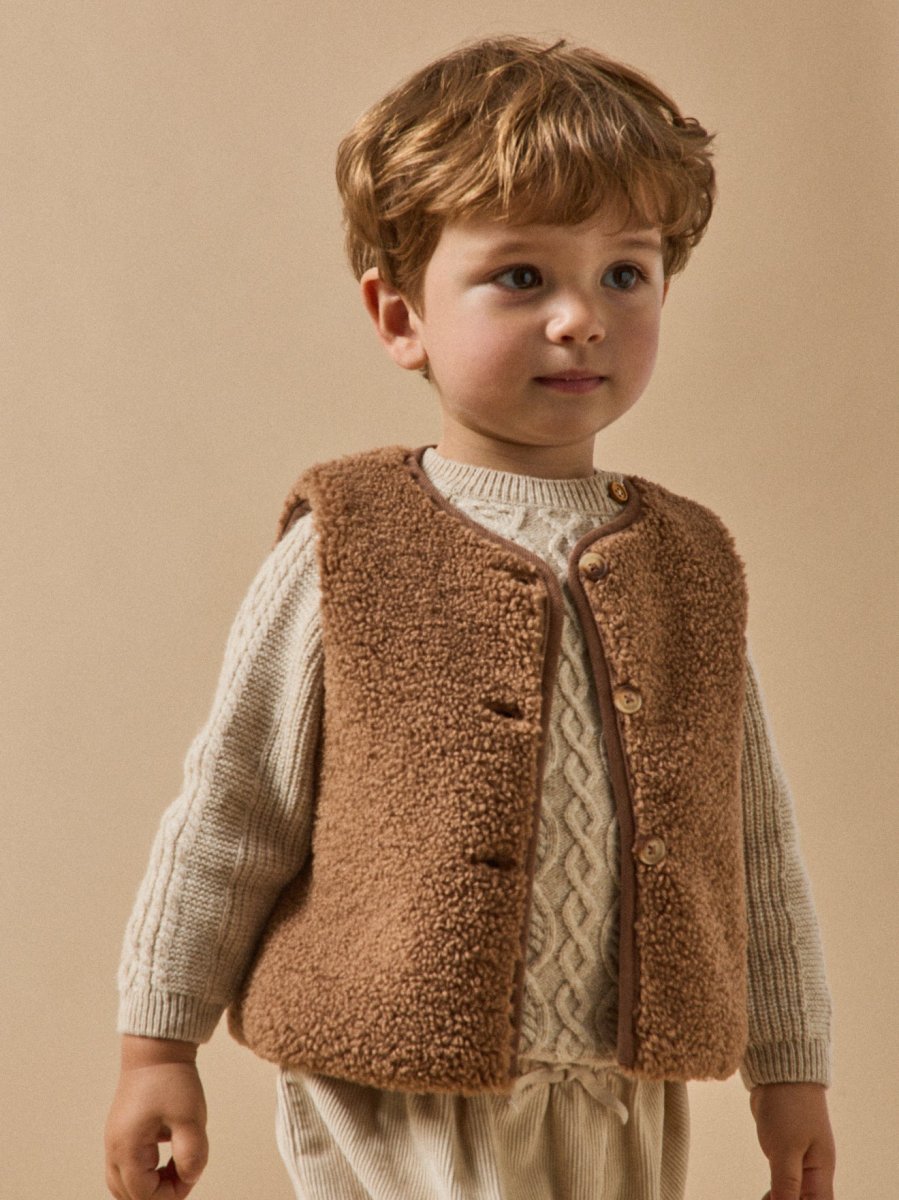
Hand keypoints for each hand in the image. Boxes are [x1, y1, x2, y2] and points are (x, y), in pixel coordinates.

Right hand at [105, 1037, 207, 1199]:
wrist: (157, 1048)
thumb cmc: (171, 1080)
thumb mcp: (190, 1118)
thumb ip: (192, 1155)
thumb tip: (191, 1178)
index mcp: (127, 1149)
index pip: (144, 1195)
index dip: (172, 1194)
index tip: (192, 1174)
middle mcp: (114, 1149)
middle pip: (129, 1194)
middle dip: (159, 1193)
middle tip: (185, 1174)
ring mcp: (114, 1140)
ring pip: (124, 1183)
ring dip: (149, 1185)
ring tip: (176, 1168)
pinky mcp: (121, 1131)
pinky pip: (126, 1166)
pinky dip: (144, 1173)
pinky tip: (166, 1158)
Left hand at [749, 1082, 835, 1199]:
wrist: (781, 1072)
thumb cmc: (789, 1106)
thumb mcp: (785, 1149)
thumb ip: (786, 1183)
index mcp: (821, 1172)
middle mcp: (815, 1171)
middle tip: (766, 1199)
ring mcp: (802, 1161)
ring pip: (794, 1194)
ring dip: (780, 1199)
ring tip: (764, 1198)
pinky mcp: (788, 1152)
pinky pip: (785, 1181)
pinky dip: (776, 1191)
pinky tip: (765, 1195)